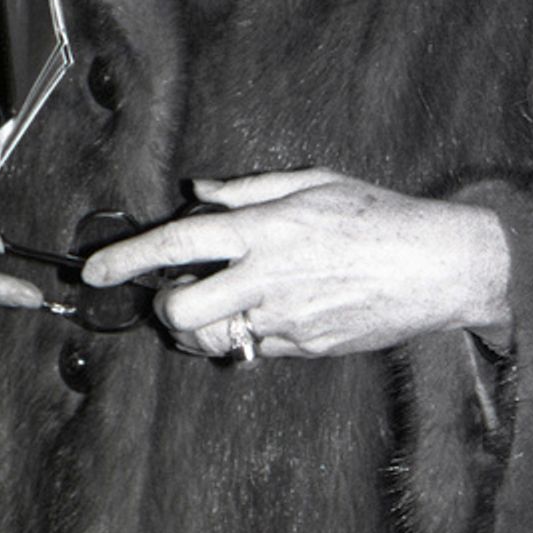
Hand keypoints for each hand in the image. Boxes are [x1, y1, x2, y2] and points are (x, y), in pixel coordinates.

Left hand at [81, 167, 511, 359]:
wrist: (438, 267)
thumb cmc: (379, 215)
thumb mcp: (314, 182)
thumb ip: (250, 189)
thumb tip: (200, 192)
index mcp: (265, 229)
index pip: (178, 243)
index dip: (127, 259)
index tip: (95, 271)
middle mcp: (268, 277)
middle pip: (181, 312)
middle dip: (162, 309)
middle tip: (172, 294)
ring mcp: (286, 319)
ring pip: (212, 341)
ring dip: (199, 330)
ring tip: (214, 306)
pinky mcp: (306, 348)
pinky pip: (255, 350)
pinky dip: (245, 337)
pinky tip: (263, 313)